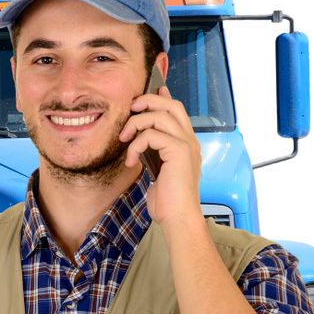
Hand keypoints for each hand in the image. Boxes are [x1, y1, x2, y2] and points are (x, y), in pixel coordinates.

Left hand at [119, 86, 202, 225]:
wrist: (178, 217)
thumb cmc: (168, 200)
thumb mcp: (159, 170)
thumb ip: (155, 153)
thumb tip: (140, 139)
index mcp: (187, 143)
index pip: (177, 111)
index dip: (162, 98)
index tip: (145, 96)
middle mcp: (190, 140)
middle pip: (171, 105)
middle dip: (147, 101)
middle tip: (130, 109)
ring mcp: (186, 144)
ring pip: (158, 116)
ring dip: (135, 124)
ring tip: (123, 139)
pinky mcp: (178, 151)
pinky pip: (151, 135)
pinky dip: (135, 145)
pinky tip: (131, 160)